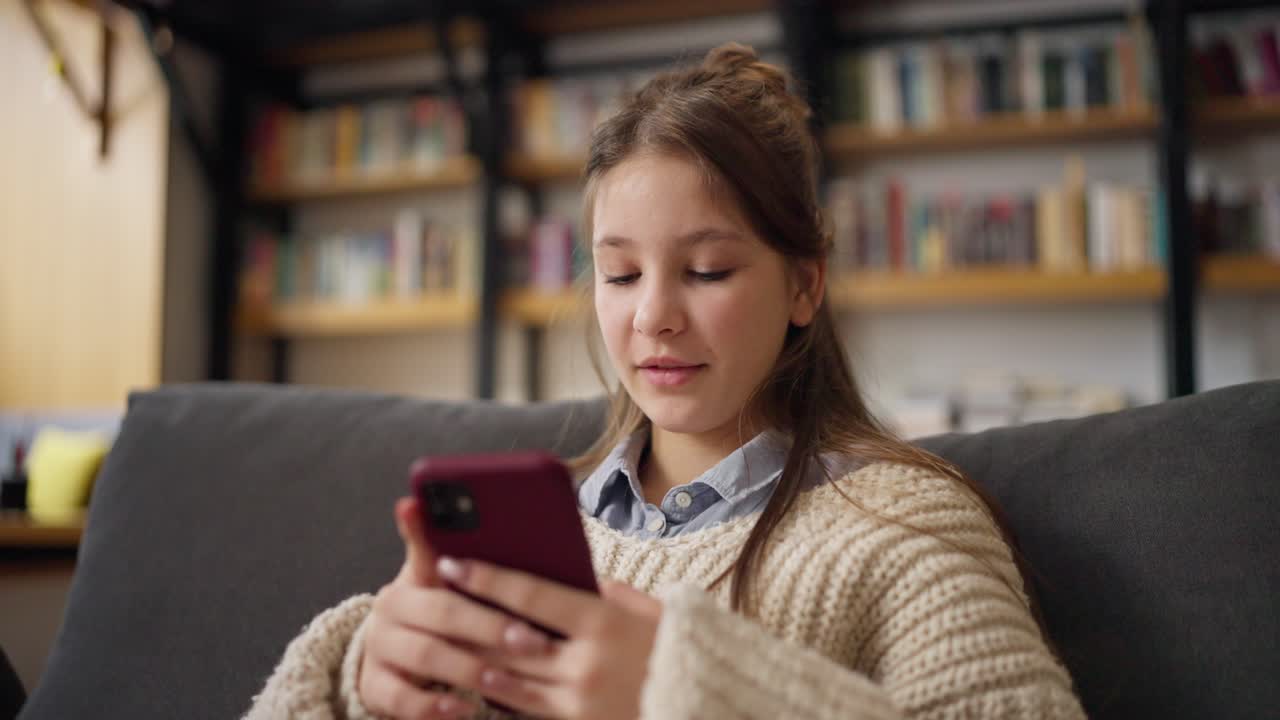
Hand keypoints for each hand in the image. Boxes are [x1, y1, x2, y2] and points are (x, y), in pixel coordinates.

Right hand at [357, 498, 556, 718]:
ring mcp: (379, 647)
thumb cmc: (438, 612)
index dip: (453, 555)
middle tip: (531, 639)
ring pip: (425, 655)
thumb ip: (464, 553)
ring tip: (502, 678)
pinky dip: (434, 706)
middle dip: (489, 626)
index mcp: (413, 575)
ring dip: (467, 667)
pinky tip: (463, 709)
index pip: (431, 556)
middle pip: (442, 611)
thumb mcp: (447, 582)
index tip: (475, 558)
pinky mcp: (373, 686)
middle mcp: (390, 607)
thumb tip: (442, 504)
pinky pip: (401, 699)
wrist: (392, 655)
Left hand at [434, 556, 662, 719]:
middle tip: (431, 597)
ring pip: (507, 679)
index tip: (450, 562)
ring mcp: (578, 701)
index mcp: (603, 622)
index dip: (486, 578)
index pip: (530, 595)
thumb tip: (560, 575)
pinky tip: (475, 679)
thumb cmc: (673, 646)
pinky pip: (524, 710)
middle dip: (466, 617)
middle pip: (508, 638)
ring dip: (470, 658)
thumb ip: (599, 591)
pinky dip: (497, 694)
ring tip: (440, 637)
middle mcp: (585, 663)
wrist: (704, 703)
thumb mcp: (642, 608)